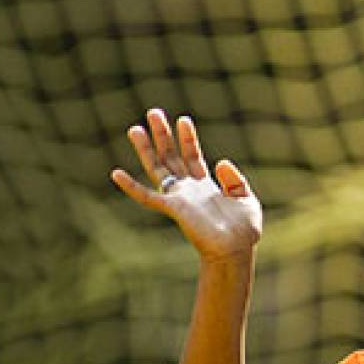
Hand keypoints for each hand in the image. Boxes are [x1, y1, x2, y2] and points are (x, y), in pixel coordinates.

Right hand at [111, 108, 261, 262]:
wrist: (236, 250)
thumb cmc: (243, 231)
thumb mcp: (246, 200)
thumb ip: (235, 180)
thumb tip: (220, 161)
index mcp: (205, 186)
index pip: (193, 156)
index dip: (188, 138)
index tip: (183, 120)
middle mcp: (189, 190)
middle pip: (171, 157)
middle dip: (162, 135)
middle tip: (153, 112)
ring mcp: (179, 198)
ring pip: (157, 169)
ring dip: (146, 149)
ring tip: (136, 129)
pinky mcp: (174, 208)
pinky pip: (147, 196)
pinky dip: (131, 186)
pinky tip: (116, 173)